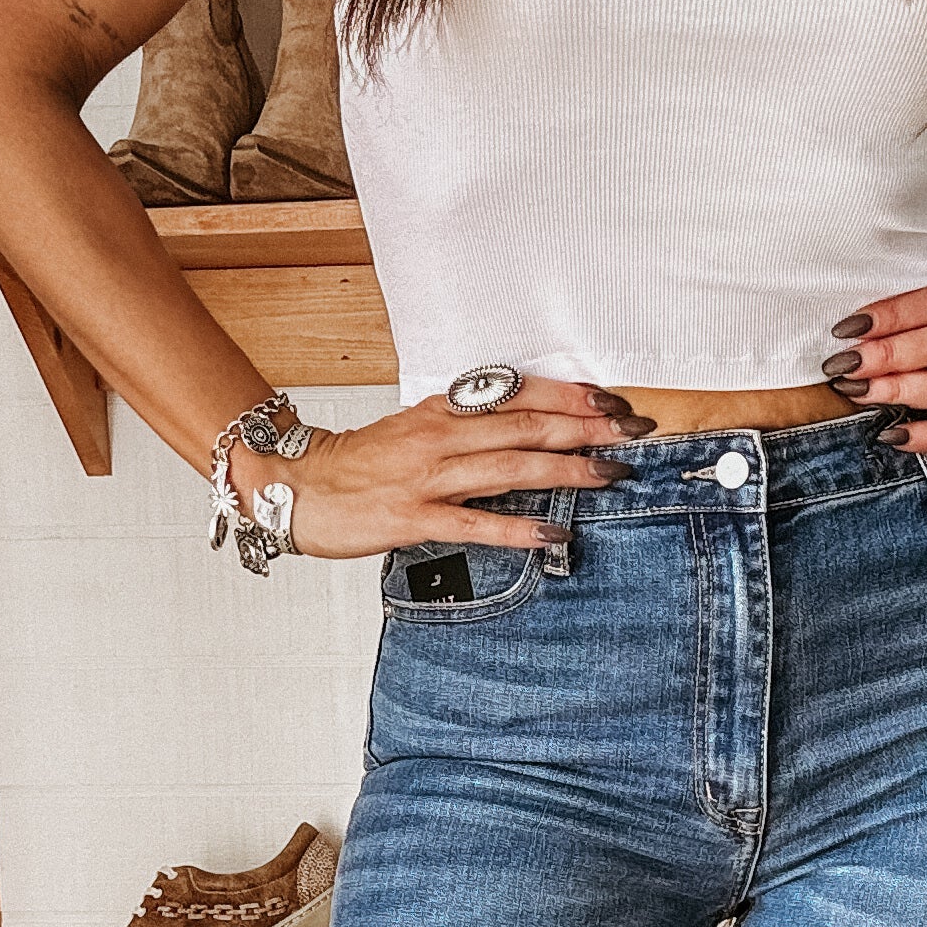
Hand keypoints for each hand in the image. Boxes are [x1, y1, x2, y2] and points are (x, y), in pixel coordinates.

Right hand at [227, 381, 655, 559]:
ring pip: (509, 467)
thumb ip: (463, 428)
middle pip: (524, 426)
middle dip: (583, 428)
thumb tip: (521, 428)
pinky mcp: (414, 517)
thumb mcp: (413, 430)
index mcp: (441, 411)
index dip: (567, 396)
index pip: (515, 394)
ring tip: (608, 473)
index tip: (609, 401)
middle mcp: (439, 436)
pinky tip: (553, 532)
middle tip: (630, 432)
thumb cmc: (358, 465)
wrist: (295, 488)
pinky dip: (517, 528)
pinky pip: (475, 523)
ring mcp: (427, 477)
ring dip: (564, 469)